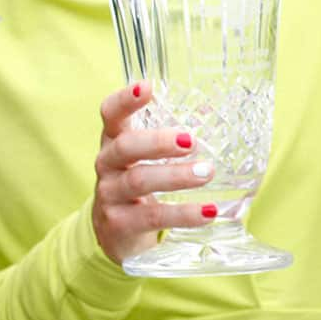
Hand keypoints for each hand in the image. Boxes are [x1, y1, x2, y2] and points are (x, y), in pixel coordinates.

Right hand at [92, 81, 216, 265]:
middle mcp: (106, 164)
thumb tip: (214, 115)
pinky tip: (209, 212)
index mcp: (112, 141)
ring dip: (175, 176)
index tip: (146, 86)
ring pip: (139, 180)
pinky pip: (153, 216)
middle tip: (191, 140)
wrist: (115, 232)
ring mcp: (110, 195)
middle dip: (157, 142)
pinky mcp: (120, 223)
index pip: (110, 114)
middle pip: (125, 147)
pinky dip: (183, 214)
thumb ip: (166, 140)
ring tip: (206, 172)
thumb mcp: (142, 159)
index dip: (125, 100)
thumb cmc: (137, 184)